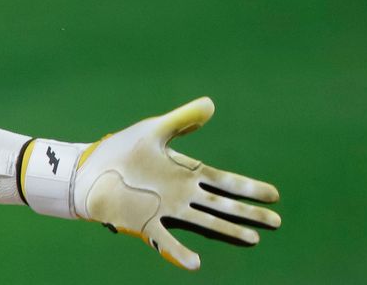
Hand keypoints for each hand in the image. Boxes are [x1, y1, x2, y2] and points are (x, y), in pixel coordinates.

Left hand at [22, 97, 280, 269]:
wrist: (89, 170)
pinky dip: (179, 252)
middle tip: (277, 221)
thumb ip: (182, 120)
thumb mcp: (153, 131)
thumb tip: (210, 103)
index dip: (248, 187)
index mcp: (184, 172)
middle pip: (222, 204)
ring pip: (204, 222)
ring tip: (252, 240)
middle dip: (248, 212)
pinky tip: (195, 264)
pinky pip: (166, 240)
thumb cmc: (121, 150)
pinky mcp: (145, 221)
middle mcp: (181, 194)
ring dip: (227, 231)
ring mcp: (165, 209)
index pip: (223, 180)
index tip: (274, 193)